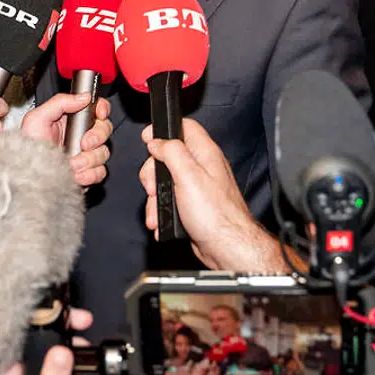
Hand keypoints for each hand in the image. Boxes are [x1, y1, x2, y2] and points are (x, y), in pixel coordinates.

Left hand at [19, 94, 113, 186]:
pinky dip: (90, 174)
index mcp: (72, 118)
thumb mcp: (37, 118)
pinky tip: (76, 174)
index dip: (102, 109)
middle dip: (97, 137)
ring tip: (72, 163)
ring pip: (103, 152)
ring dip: (90, 159)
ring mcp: (85, 154)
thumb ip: (60, 102)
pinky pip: (100, 171)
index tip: (100, 114)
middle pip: (105, 129)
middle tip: (83, 143)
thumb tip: (84, 96)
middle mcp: (81, 134)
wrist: (25, 173)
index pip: (97, 107)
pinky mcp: (87, 172)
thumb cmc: (27, 147)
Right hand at [138, 119, 283, 271]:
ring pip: (165, 181)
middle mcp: (202, 167)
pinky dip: (162, 210)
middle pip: (167, 156)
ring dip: (156, 197)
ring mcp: (197, 186)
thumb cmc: (216, 215)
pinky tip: (162, 220)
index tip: (147, 139)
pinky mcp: (192, 204)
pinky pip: (170, 200)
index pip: (184, 127)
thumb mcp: (189, 176)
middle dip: (153, 174)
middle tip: (154, 187)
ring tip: (157, 210)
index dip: (163, 130)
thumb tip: (157, 142)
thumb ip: (172, 152)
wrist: (226, 248)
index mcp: (205, 154)